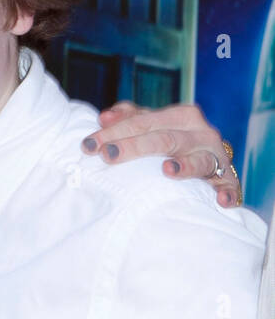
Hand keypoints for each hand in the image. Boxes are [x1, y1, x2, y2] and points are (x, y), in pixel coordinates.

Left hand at [81, 101, 241, 207]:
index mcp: (181, 116)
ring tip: (167, 170)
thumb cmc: (171, 139)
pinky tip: (220, 201)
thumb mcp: (151, 125)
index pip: (141, 122)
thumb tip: (104, 118)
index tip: (88, 145)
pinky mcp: (227, 179)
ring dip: (185, 166)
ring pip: (198, 160)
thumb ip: (129, 118)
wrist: (210, 156)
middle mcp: (201, 133)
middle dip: (134, 147)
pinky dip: (227, 192)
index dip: (113, 132)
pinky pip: (230, 186)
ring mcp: (216, 156)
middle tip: (108, 155)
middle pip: (164, 139)